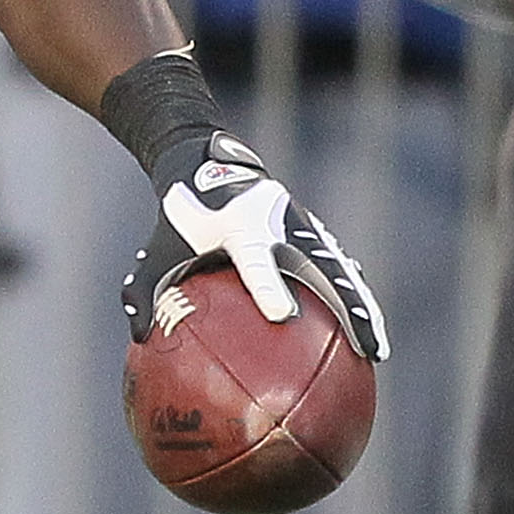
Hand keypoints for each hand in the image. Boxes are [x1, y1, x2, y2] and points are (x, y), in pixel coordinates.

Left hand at [122, 133, 388, 359]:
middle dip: (347, 308)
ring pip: (340, 271)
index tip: (281, 316)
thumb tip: (138, 337)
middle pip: (323, 269)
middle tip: (365, 350)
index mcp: (238, 228)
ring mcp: (299, 226)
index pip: (255, 260)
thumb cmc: (180, 216)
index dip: (267, 287)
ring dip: (361, 308)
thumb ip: (144, 292)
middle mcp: (277, 225)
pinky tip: (361, 326)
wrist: (204, 163)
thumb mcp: (155, 252)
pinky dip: (350, 295)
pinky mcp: (309, 229)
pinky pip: (336, 266)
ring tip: (375, 350)